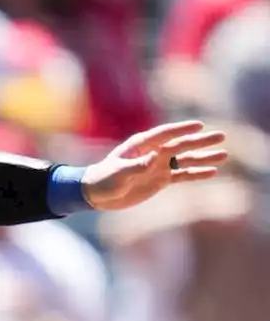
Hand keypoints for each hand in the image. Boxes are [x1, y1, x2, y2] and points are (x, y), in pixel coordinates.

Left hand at [82, 120, 227, 210]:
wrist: (97, 194)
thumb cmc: (103, 180)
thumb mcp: (118, 173)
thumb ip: (138, 166)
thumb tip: (156, 159)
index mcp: (141, 145)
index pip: (165, 134)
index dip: (181, 129)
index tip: (199, 126)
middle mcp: (153, 153)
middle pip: (181, 145)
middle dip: (200, 141)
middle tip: (221, 136)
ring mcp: (159, 166)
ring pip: (185, 160)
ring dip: (203, 157)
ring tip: (223, 154)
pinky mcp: (161, 179)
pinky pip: (182, 175)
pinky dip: (196, 174)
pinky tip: (212, 172)